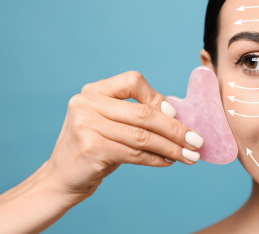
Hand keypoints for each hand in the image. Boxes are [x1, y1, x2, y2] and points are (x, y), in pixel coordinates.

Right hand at [44, 71, 203, 203]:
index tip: (176, 113)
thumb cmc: (94, 147)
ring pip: (142, 136)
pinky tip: (169, 161)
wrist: (62, 178)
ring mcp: (86, 125)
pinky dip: (156, 158)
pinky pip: (135, 153)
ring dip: (171, 147)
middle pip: (142, 113)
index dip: (157, 97)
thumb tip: (179, 118)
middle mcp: (87, 103)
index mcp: (93, 90)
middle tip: (197, 141)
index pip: (132, 81)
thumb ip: (136, 115)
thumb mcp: (111, 123)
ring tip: (190, 156)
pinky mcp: (91, 148)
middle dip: (175, 129)